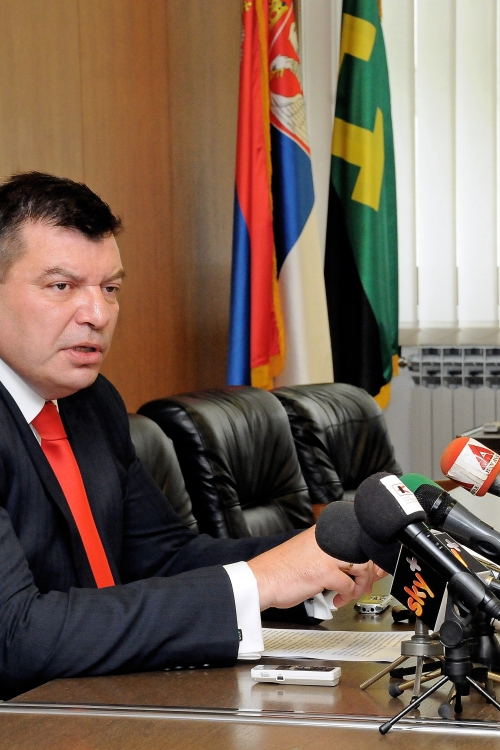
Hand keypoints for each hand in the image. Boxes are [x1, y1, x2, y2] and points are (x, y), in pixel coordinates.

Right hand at [247, 526, 385, 610]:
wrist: (262, 579)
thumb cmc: (282, 568)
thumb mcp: (309, 551)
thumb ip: (330, 554)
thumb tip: (353, 564)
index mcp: (323, 531)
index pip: (357, 537)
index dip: (370, 555)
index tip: (373, 567)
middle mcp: (326, 539)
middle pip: (363, 552)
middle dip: (368, 573)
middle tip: (362, 585)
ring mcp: (326, 555)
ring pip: (361, 566)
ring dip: (360, 584)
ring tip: (351, 592)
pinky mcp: (323, 572)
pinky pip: (348, 585)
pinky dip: (347, 595)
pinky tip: (338, 598)